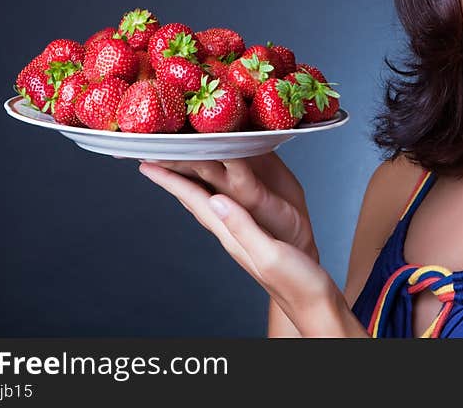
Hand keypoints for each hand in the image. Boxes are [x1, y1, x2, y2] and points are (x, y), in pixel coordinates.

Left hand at [137, 153, 354, 334]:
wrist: (314, 303)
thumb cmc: (297, 282)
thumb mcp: (270, 254)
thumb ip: (243, 228)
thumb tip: (217, 200)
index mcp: (232, 236)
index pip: (194, 202)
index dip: (171, 181)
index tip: (148, 164)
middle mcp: (231, 235)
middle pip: (194, 201)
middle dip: (173, 179)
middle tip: (154, 158)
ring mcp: (241, 237)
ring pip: (207, 204)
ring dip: (190, 184)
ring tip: (177, 167)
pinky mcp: (254, 236)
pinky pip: (226, 207)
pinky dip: (215, 191)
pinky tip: (219, 186)